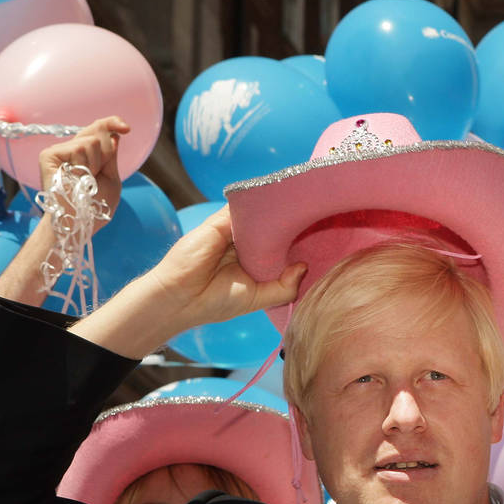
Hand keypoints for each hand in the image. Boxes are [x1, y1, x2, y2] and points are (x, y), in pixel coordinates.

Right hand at [38, 116, 130, 231]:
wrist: (80, 221)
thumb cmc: (95, 207)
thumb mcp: (111, 179)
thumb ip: (111, 157)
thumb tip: (113, 135)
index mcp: (86, 156)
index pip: (99, 131)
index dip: (112, 124)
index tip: (126, 128)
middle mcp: (72, 151)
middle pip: (96, 131)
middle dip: (105, 152)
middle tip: (98, 173)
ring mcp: (60, 152)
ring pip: (90, 141)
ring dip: (95, 165)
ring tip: (85, 182)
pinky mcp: (49, 155)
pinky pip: (78, 147)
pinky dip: (83, 165)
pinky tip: (76, 178)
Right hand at [68, 205, 306, 358]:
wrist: (180, 297)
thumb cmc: (216, 302)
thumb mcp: (258, 298)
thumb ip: (283, 286)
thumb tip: (304, 266)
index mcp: (256, 263)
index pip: (282, 247)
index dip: (299, 242)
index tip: (324, 235)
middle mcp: (246, 246)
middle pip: (274, 229)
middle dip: (293, 224)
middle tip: (321, 214)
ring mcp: (233, 232)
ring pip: (260, 216)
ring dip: (278, 212)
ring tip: (306, 203)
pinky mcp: (220, 222)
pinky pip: (242, 208)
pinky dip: (258, 204)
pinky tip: (280, 201)